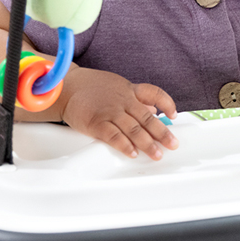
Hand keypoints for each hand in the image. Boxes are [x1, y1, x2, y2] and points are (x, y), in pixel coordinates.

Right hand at [60, 67, 177, 160]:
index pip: (154, 93)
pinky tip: (133, 153)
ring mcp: (110, 112)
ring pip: (134, 129)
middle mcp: (123, 101)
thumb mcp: (117, 86)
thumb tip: (152, 108)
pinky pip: (114, 136)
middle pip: (147, 117)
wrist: (65, 87)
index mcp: (129, 90)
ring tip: (157, 154)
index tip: (174, 115)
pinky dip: (125, 145)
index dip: (166, 103)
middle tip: (172, 144)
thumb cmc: (91, 87)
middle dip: (162, 132)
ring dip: (147, 143)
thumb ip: (135, 97)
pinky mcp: (97, 123)